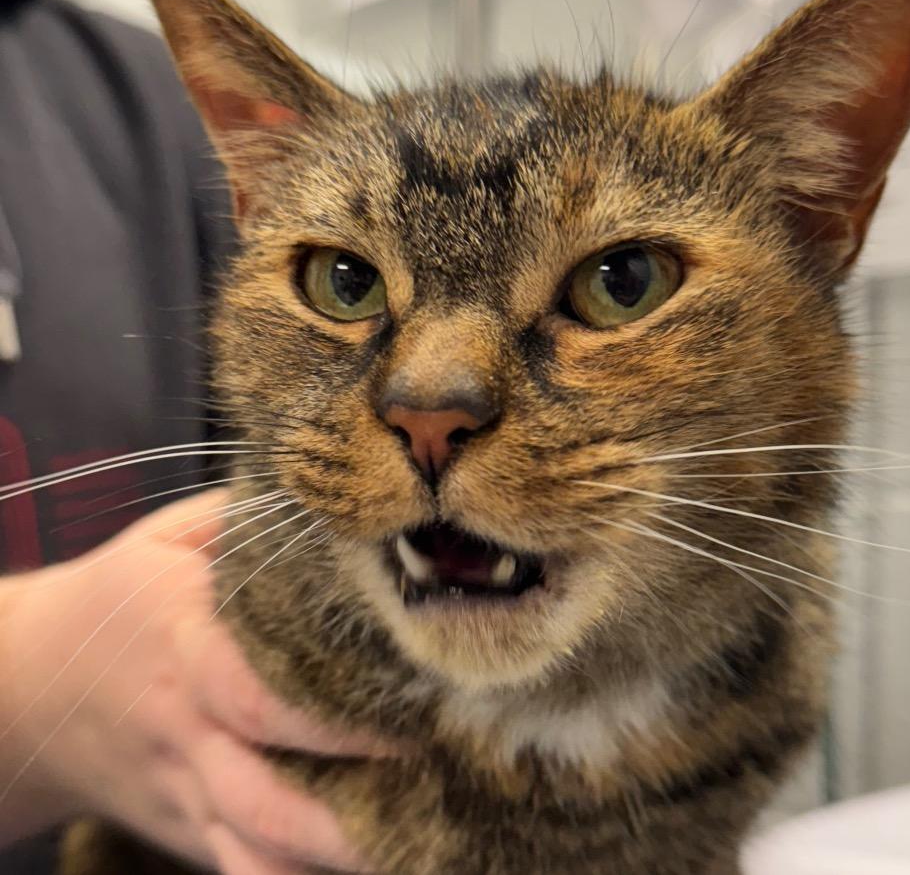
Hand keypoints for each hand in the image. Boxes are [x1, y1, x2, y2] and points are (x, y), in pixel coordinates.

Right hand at [0, 489, 391, 872]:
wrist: (26, 686)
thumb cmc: (117, 598)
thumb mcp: (168, 537)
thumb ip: (249, 520)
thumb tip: (337, 506)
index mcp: (187, 647)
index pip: (259, 695)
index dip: (333, 718)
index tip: (412, 714)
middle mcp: (189, 732)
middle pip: (263, 796)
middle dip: (346, 811)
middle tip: (433, 794)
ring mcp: (186, 790)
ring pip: (254, 850)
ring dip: (327, 858)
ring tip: (408, 847)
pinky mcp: (187, 827)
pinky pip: (238, 870)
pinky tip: (362, 865)